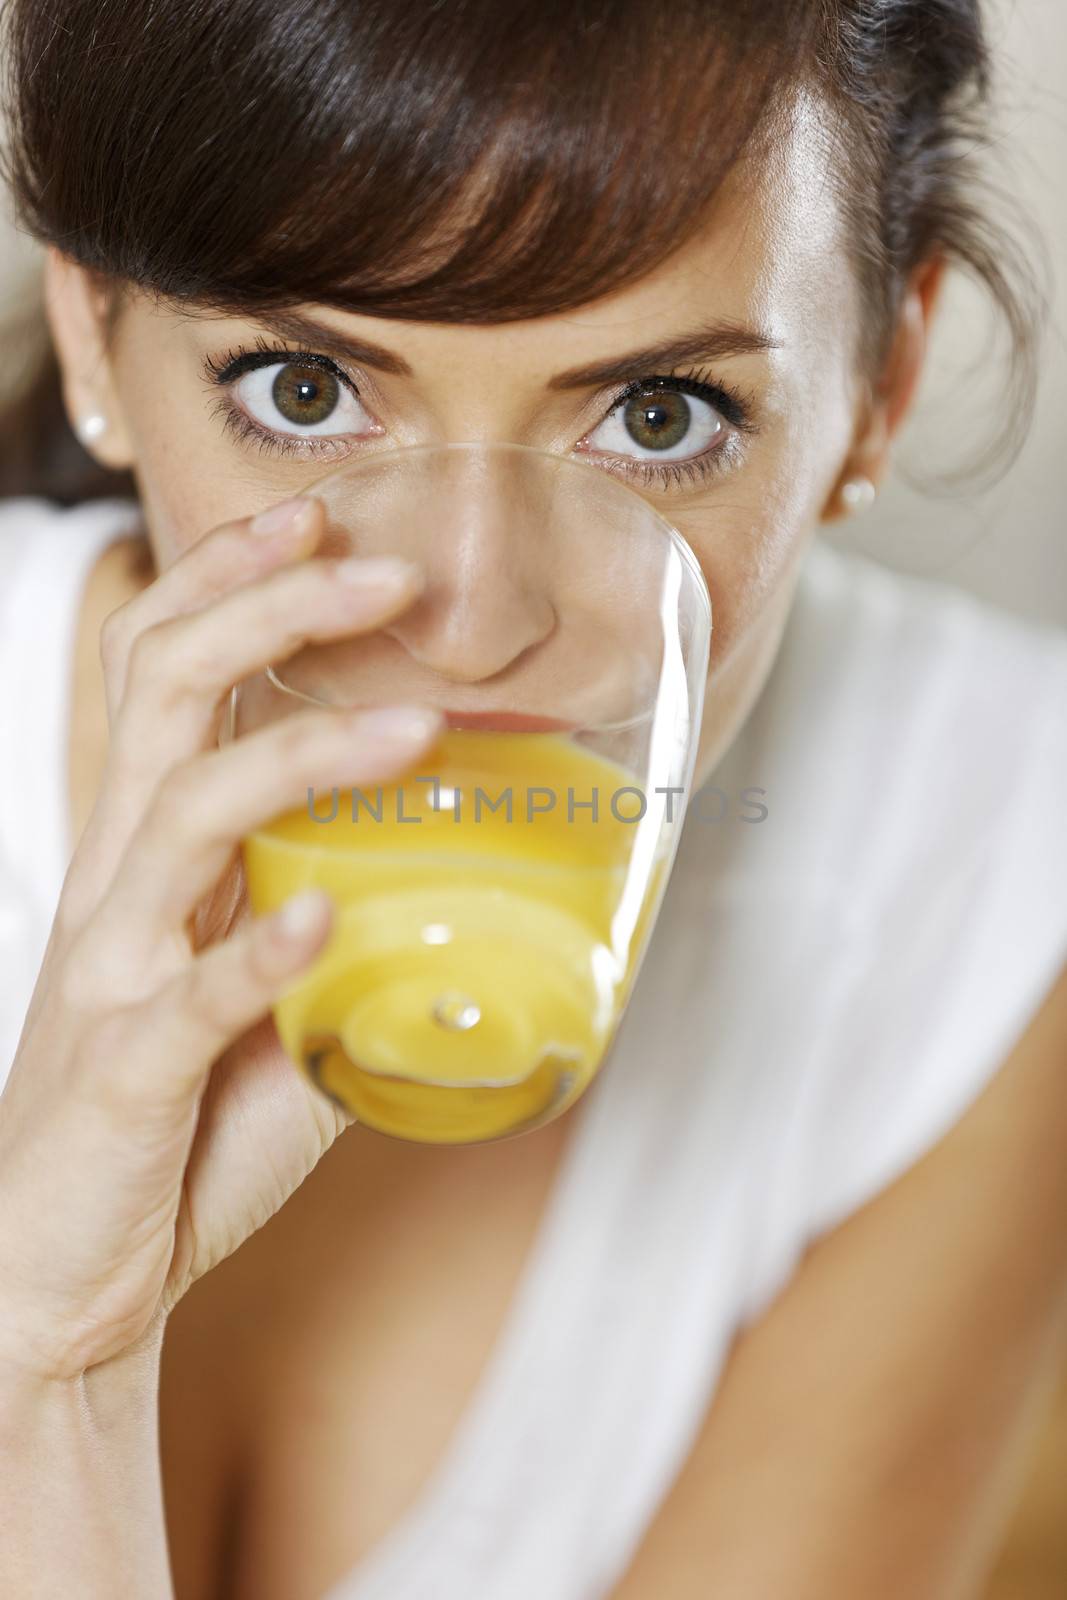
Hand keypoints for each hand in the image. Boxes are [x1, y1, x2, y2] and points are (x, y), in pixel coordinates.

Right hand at [0, 494, 441, 1382]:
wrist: (60, 1272)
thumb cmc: (169, 1132)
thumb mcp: (263, 1010)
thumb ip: (339, 948)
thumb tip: (457, 910)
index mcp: (145, 856)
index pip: (164, 672)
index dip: (232, 583)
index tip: (321, 522)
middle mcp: (115, 886)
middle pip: (163, 694)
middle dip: (269, 612)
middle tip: (387, 569)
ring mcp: (110, 971)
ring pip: (183, 816)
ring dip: (300, 757)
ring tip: (416, 727)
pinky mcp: (124, 1068)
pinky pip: (189, 996)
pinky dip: (259, 952)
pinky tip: (325, 918)